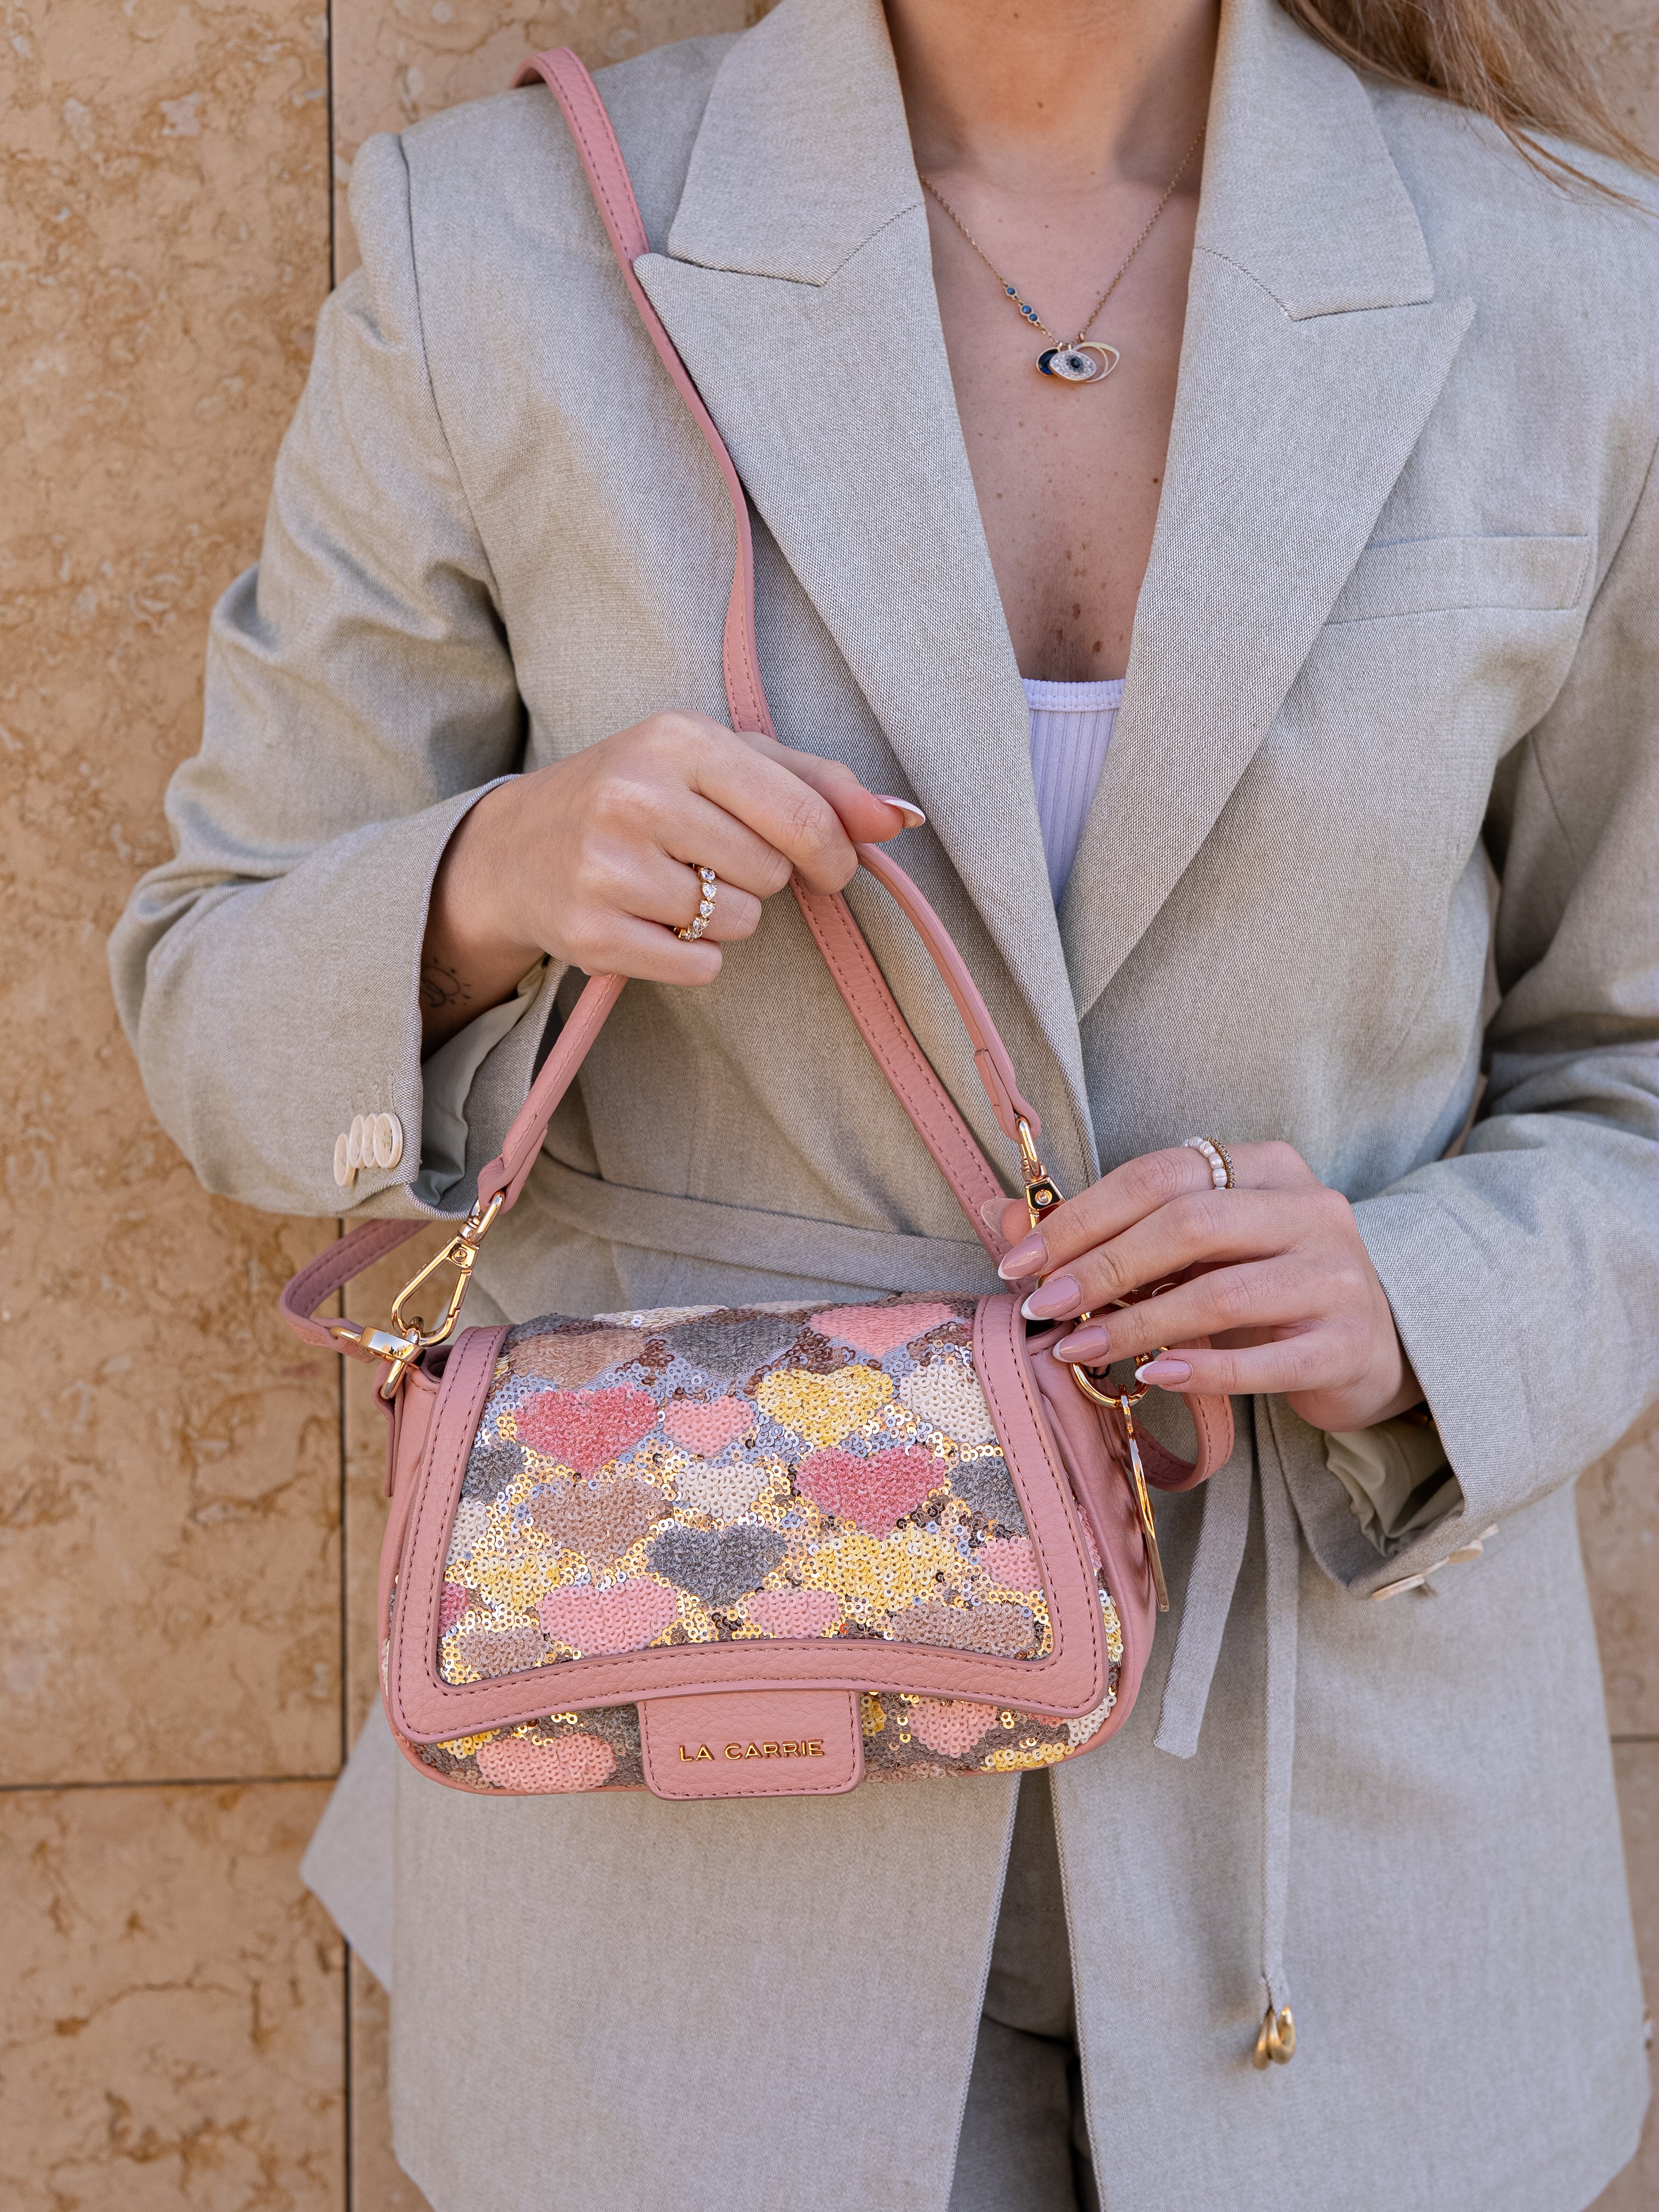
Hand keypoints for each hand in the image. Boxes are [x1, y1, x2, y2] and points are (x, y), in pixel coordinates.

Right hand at [419, 712, 920, 1048]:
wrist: (513, 850)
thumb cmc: (635, 797)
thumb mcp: (716, 763)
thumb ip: (813, 782)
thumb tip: (902, 818)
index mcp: (678, 738)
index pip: (803, 812)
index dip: (835, 853)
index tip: (833, 867)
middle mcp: (638, 795)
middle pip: (771, 873)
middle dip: (756, 878)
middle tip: (706, 861)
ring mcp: (609, 867)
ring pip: (737, 924)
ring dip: (721, 919)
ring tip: (670, 888)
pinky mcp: (593, 934)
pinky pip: (699, 968)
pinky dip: (690, 957)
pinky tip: (649, 923)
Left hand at [994, 1141, 1419, 1431]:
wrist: (1376, 1345)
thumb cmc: (1267, 1288)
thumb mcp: (1196, 1250)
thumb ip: (1109, 1230)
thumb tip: (1001, 1214)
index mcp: (1268, 1167)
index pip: (1162, 1175)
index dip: (1084, 1215)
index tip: (1022, 1260)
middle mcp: (1310, 1209)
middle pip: (1190, 1224)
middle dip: (1102, 1266)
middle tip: (1043, 1307)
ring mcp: (1338, 1277)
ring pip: (1222, 1292)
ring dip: (1136, 1322)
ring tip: (1078, 1349)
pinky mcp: (1349, 1345)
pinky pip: (1265, 1359)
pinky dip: (1200, 1368)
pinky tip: (1151, 1376)